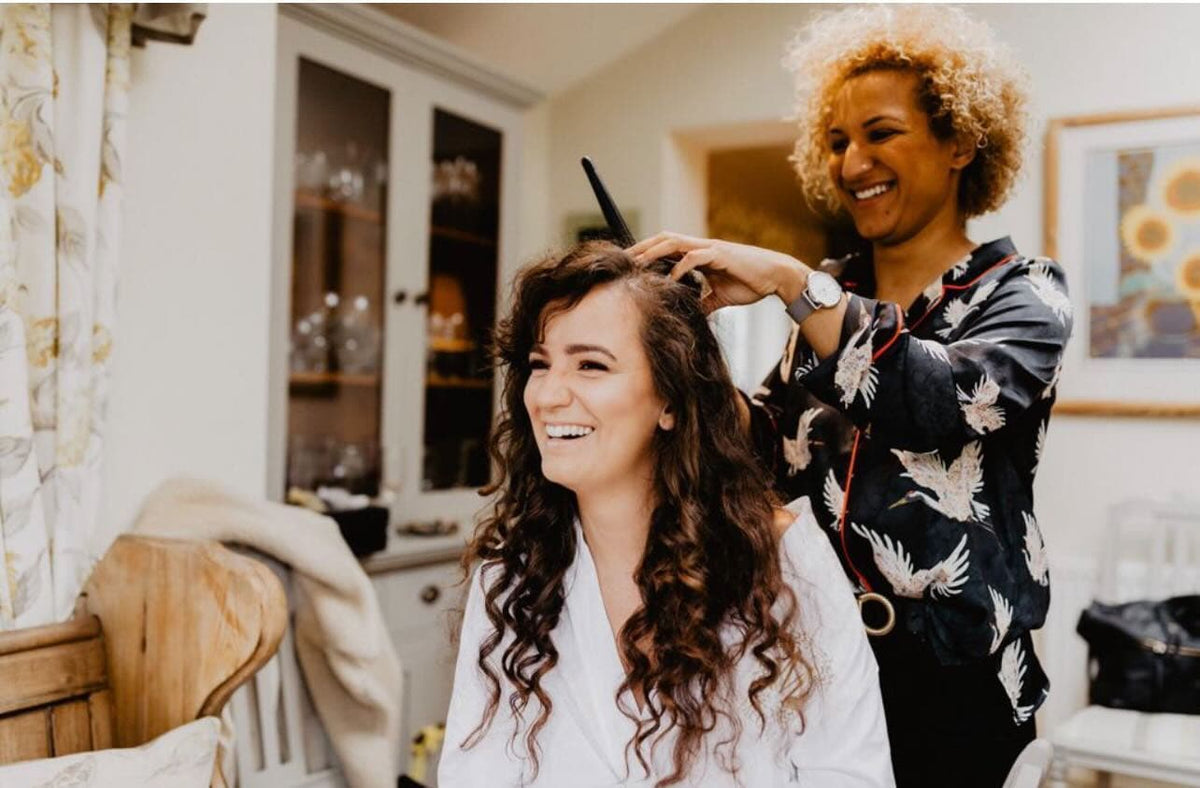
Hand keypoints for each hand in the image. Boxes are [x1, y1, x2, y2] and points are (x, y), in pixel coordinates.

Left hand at [627, 232, 807, 313]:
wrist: (775, 278)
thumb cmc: (750, 283)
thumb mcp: (719, 297)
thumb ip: (702, 302)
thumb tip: (688, 316)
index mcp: (698, 254)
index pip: (666, 248)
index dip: (646, 253)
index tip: (628, 266)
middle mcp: (701, 247)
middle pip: (663, 239)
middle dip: (642, 247)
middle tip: (622, 260)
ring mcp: (710, 249)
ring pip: (675, 242)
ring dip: (654, 251)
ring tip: (637, 263)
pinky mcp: (721, 255)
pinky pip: (695, 257)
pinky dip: (681, 266)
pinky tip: (671, 278)